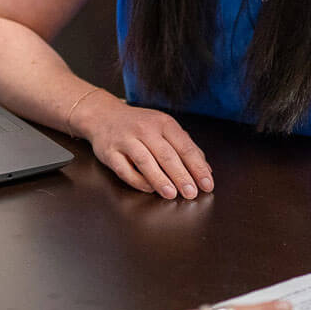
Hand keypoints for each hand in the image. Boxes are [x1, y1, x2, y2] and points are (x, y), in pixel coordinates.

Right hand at [72, 92, 212, 200]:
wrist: (103, 115)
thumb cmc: (138, 125)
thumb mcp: (164, 128)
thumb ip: (185, 147)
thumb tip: (206, 170)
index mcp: (163, 123)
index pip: (185, 147)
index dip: (197, 167)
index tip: (207, 184)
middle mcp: (145, 129)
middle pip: (167, 155)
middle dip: (181, 176)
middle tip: (191, 193)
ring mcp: (126, 140)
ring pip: (146, 162)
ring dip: (160, 180)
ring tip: (172, 194)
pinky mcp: (110, 152)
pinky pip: (125, 169)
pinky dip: (138, 181)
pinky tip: (149, 188)